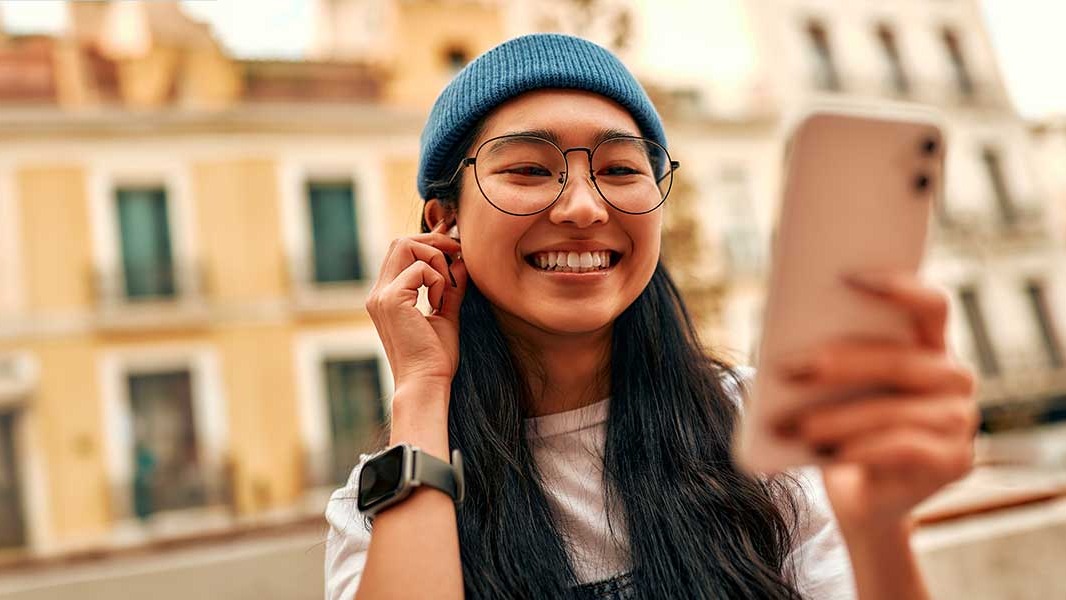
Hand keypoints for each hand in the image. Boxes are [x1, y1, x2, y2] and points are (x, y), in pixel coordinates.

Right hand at [366, 220, 467, 393]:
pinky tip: (440, 302)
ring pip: (406, 246)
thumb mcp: (445, 314)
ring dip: (435, 259)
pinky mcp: (391, 300)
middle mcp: (378, 293)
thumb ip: (450, 287)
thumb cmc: (435, 358)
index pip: (401, 251)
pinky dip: (438, 280)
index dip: (428, 244)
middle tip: (457, 255)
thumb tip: (460, 261)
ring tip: (446, 288)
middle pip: (400, 242)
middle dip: (433, 242)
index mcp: (386, 297)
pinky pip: (420, 269)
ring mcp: (381, 296)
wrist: (426, 383)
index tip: (455, 250)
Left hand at [773, 272, 978, 531]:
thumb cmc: (842, 421)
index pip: (931, 305)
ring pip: (895, 411)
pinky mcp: (955, 461)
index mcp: (930, 344)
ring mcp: (961, 420)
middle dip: (840, 364)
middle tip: (792, 368)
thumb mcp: (833, 386)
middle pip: (900, 361)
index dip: (900, 288)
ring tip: (796, 425)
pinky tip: (832, 452)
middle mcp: (954, 377)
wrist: (858, 490)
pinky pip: (905, 448)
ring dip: (839, 418)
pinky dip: (864, 448)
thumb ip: (825, 351)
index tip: (851, 276)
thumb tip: (787, 335)